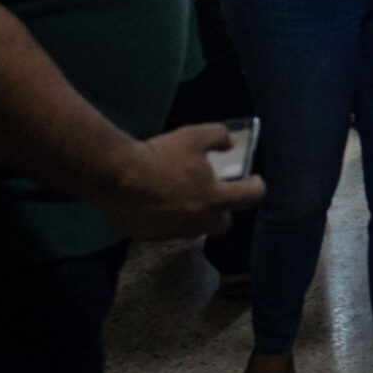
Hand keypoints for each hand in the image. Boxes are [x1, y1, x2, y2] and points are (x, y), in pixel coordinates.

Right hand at [91, 121, 265, 239]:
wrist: (116, 177)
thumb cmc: (160, 156)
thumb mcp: (194, 136)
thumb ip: (219, 137)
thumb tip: (228, 144)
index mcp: (215, 198)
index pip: (250, 198)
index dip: (257, 187)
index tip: (254, 181)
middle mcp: (199, 221)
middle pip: (224, 224)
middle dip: (225, 211)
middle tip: (216, 195)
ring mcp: (174, 232)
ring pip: (195, 229)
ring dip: (196, 216)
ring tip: (185, 198)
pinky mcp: (151, 236)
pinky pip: (168, 231)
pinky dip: (169, 220)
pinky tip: (159, 204)